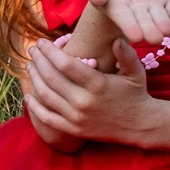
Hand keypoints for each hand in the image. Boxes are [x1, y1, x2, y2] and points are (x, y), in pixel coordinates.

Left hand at [23, 37, 158, 146]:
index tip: (41, 42)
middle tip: (32, 50)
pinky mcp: (73, 129)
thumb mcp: (135, 71)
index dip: (50, 52)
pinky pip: (47, 118)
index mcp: (97, 84)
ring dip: (34, 79)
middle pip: (51, 78)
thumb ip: (126, 54)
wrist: (140, 125)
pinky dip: (34, 107)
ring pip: (46, 95)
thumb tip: (116, 39)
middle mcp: (83, 101)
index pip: (65, 64)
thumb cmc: (136, 94)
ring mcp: (76, 117)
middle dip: (38, 61)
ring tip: (30, 66)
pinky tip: (28, 95)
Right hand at [82, 0, 169, 46]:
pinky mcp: (168, 0)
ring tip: (166, 30)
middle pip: (146, 24)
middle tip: (154, 38)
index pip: (125, 19)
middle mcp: (138, 12)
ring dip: (165, 26)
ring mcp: (154, 7)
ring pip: (162, 20)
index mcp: (118, 8)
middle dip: (151, 31)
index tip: (136, 37)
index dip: (131, 27)